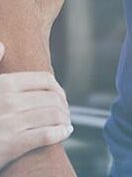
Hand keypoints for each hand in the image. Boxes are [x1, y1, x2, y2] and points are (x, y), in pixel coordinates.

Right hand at [0, 42, 72, 170]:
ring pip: (53, 115)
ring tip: (65, 123)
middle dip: (63, 106)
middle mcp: (8, 101)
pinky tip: (64, 133)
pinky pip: (47, 134)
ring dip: (64, 119)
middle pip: (52, 98)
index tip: (60, 97)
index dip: (58, 88)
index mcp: (5, 84)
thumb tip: (2, 46)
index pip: (46, 80)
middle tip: (65, 113)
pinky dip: (60, 132)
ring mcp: (11, 123)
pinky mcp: (12, 144)